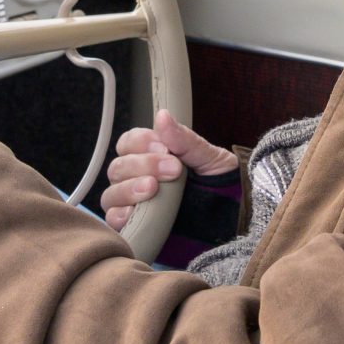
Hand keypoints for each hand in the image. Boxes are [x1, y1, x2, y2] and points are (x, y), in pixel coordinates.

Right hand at [102, 109, 237, 229]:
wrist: (232, 219)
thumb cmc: (219, 186)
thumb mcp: (209, 159)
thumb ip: (184, 140)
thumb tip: (163, 116)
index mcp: (151, 156)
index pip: (129, 142)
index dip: (141, 143)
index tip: (165, 148)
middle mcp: (136, 178)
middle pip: (118, 167)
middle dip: (142, 165)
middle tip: (172, 170)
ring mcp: (133, 204)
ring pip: (111, 193)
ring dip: (129, 189)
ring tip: (152, 188)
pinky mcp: (134, 227)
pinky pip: (113, 220)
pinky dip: (120, 215)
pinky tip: (136, 212)